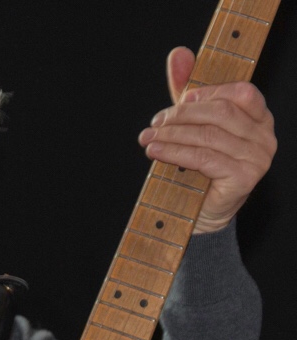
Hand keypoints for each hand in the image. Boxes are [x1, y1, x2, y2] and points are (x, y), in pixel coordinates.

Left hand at [138, 47, 276, 233]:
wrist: (202, 212)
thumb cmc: (199, 168)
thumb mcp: (193, 125)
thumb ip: (189, 92)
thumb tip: (178, 54)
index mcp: (259, 118)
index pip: (240, 92)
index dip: (209, 92)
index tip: (180, 100)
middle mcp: (264, 136)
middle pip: (220, 113)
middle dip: (181, 115)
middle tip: (154, 123)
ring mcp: (258, 158)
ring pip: (208, 136)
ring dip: (172, 135)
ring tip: (148, 138)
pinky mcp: (244, 177)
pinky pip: (204, 158)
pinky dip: (175, 153)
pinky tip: (155, 152)